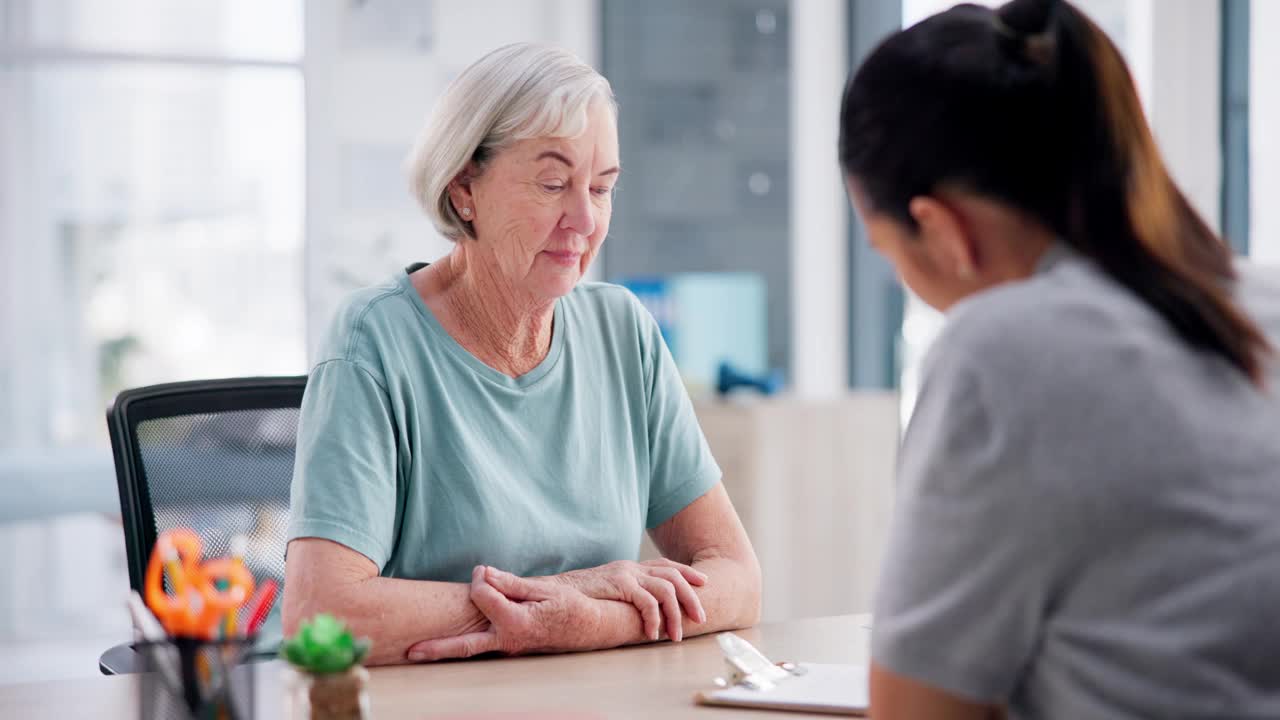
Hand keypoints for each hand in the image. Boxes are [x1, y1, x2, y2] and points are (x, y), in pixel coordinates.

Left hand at [405, 566, 603, 661]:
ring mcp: (507, 647)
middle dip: (437, 648)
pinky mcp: (507, 646)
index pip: (483, 595)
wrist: (588, 628)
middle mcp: (507, 640)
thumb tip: (482, 574)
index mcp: (516, 623)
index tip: (483, 571)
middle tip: (410, 652)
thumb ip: (509, 583)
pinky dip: (461, 645)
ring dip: (444, 649)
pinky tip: (443, 644)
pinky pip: (480, 646)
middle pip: (465, 645)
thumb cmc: (569, 607)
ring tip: (417, 652)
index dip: (480, 579)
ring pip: (470, 649)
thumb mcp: (542, 589)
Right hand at [556, 559, 706, 641]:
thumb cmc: (578, 598)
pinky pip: (647, 601)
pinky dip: (654, 619)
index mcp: (630, 568)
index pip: (666, 565)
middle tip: (700, 618)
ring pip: (666, 589)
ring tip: (675, 636)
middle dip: (691, 597)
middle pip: (673, 576)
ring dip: (675, 614)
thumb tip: (641, 612)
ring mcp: (626, 574)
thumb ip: (624, 596)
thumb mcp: (606, 594)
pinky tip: (653, 634)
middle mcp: (632, 568)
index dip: (686, 572)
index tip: (703, 582)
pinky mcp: (619, 584)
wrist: (554, 593)